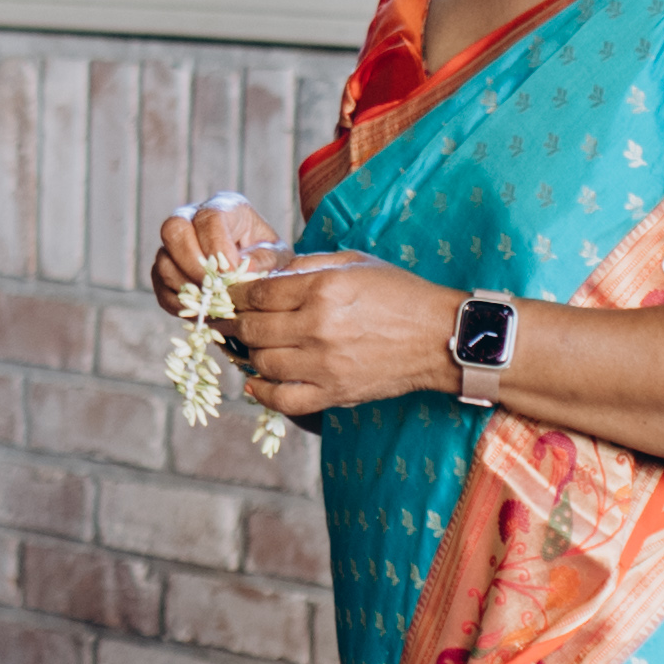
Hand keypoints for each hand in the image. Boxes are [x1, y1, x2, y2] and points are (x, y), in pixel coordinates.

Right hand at [150, 191, 286, 318]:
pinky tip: (201, 310)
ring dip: (186, 286)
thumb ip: (264, 260)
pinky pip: (160, 286)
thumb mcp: (276, 257)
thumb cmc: (268, 262)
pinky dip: (178, 303)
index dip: (216, 246)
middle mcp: (192, 220)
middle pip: (174, 228)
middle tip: (213, 288)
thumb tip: (243, 269)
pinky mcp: (165, 271)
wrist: (257, 279)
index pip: (209, 218)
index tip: (231, 272)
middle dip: (192, 263)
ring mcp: (174, 246)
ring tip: (210, 302)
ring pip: (163, 260)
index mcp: (225, 208)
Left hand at [222, 251, 466, 416]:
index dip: (233, 294)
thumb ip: (305, 266)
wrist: (440, 337)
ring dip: (249, 353)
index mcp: (323, 288)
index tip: (224, 295)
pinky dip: (262, 393)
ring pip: (262, 363)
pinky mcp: (334, 392)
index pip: (257, 293)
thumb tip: (262, 274)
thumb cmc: (398, 294)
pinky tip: (255, 381)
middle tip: (225, 319)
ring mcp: (325, 364)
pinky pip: (284, 400)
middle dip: (232, 322)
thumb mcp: (353, 263)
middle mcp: (319, 326)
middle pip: (253, 328)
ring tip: (248, 344)